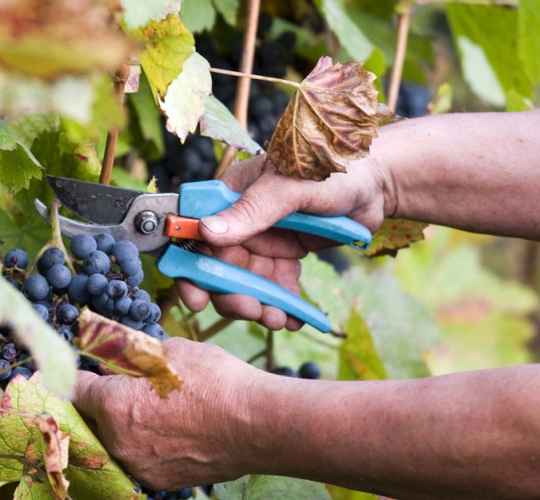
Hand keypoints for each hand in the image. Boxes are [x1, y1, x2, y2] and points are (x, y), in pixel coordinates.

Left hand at [73, 338, 269, 489]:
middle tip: (117, 386)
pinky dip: (143, 445)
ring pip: (113, 442)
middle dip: (98, 402)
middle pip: (90, 419)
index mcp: (113, 403)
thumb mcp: (170, 351)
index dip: (80, 374)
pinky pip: (137, 459)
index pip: (76, 388)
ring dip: (120, 425)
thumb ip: (134, 354)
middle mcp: (117, 440)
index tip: (87, 370)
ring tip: (147, 409)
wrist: (256, 423)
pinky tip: (166, 429)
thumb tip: (117, 354)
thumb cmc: (214, 380)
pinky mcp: (158, 480)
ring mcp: (138, 465)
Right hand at [176, 153, 390, 329]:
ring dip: (256, 305)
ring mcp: (261, 241)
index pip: (194, 232)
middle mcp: (240, 221)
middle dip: (230, 294)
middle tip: (251, 311)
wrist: (377, 183)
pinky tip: (295, 319)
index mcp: (230, 195)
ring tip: (278, 319)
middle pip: (217, 266)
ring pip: (244, 283)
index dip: (188, 266)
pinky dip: (281, 306)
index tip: (195, 297)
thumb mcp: (291, 187)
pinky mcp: (283, 257)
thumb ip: (251, 210)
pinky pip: (274, 288)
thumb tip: (206, 231)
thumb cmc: (333, 168)